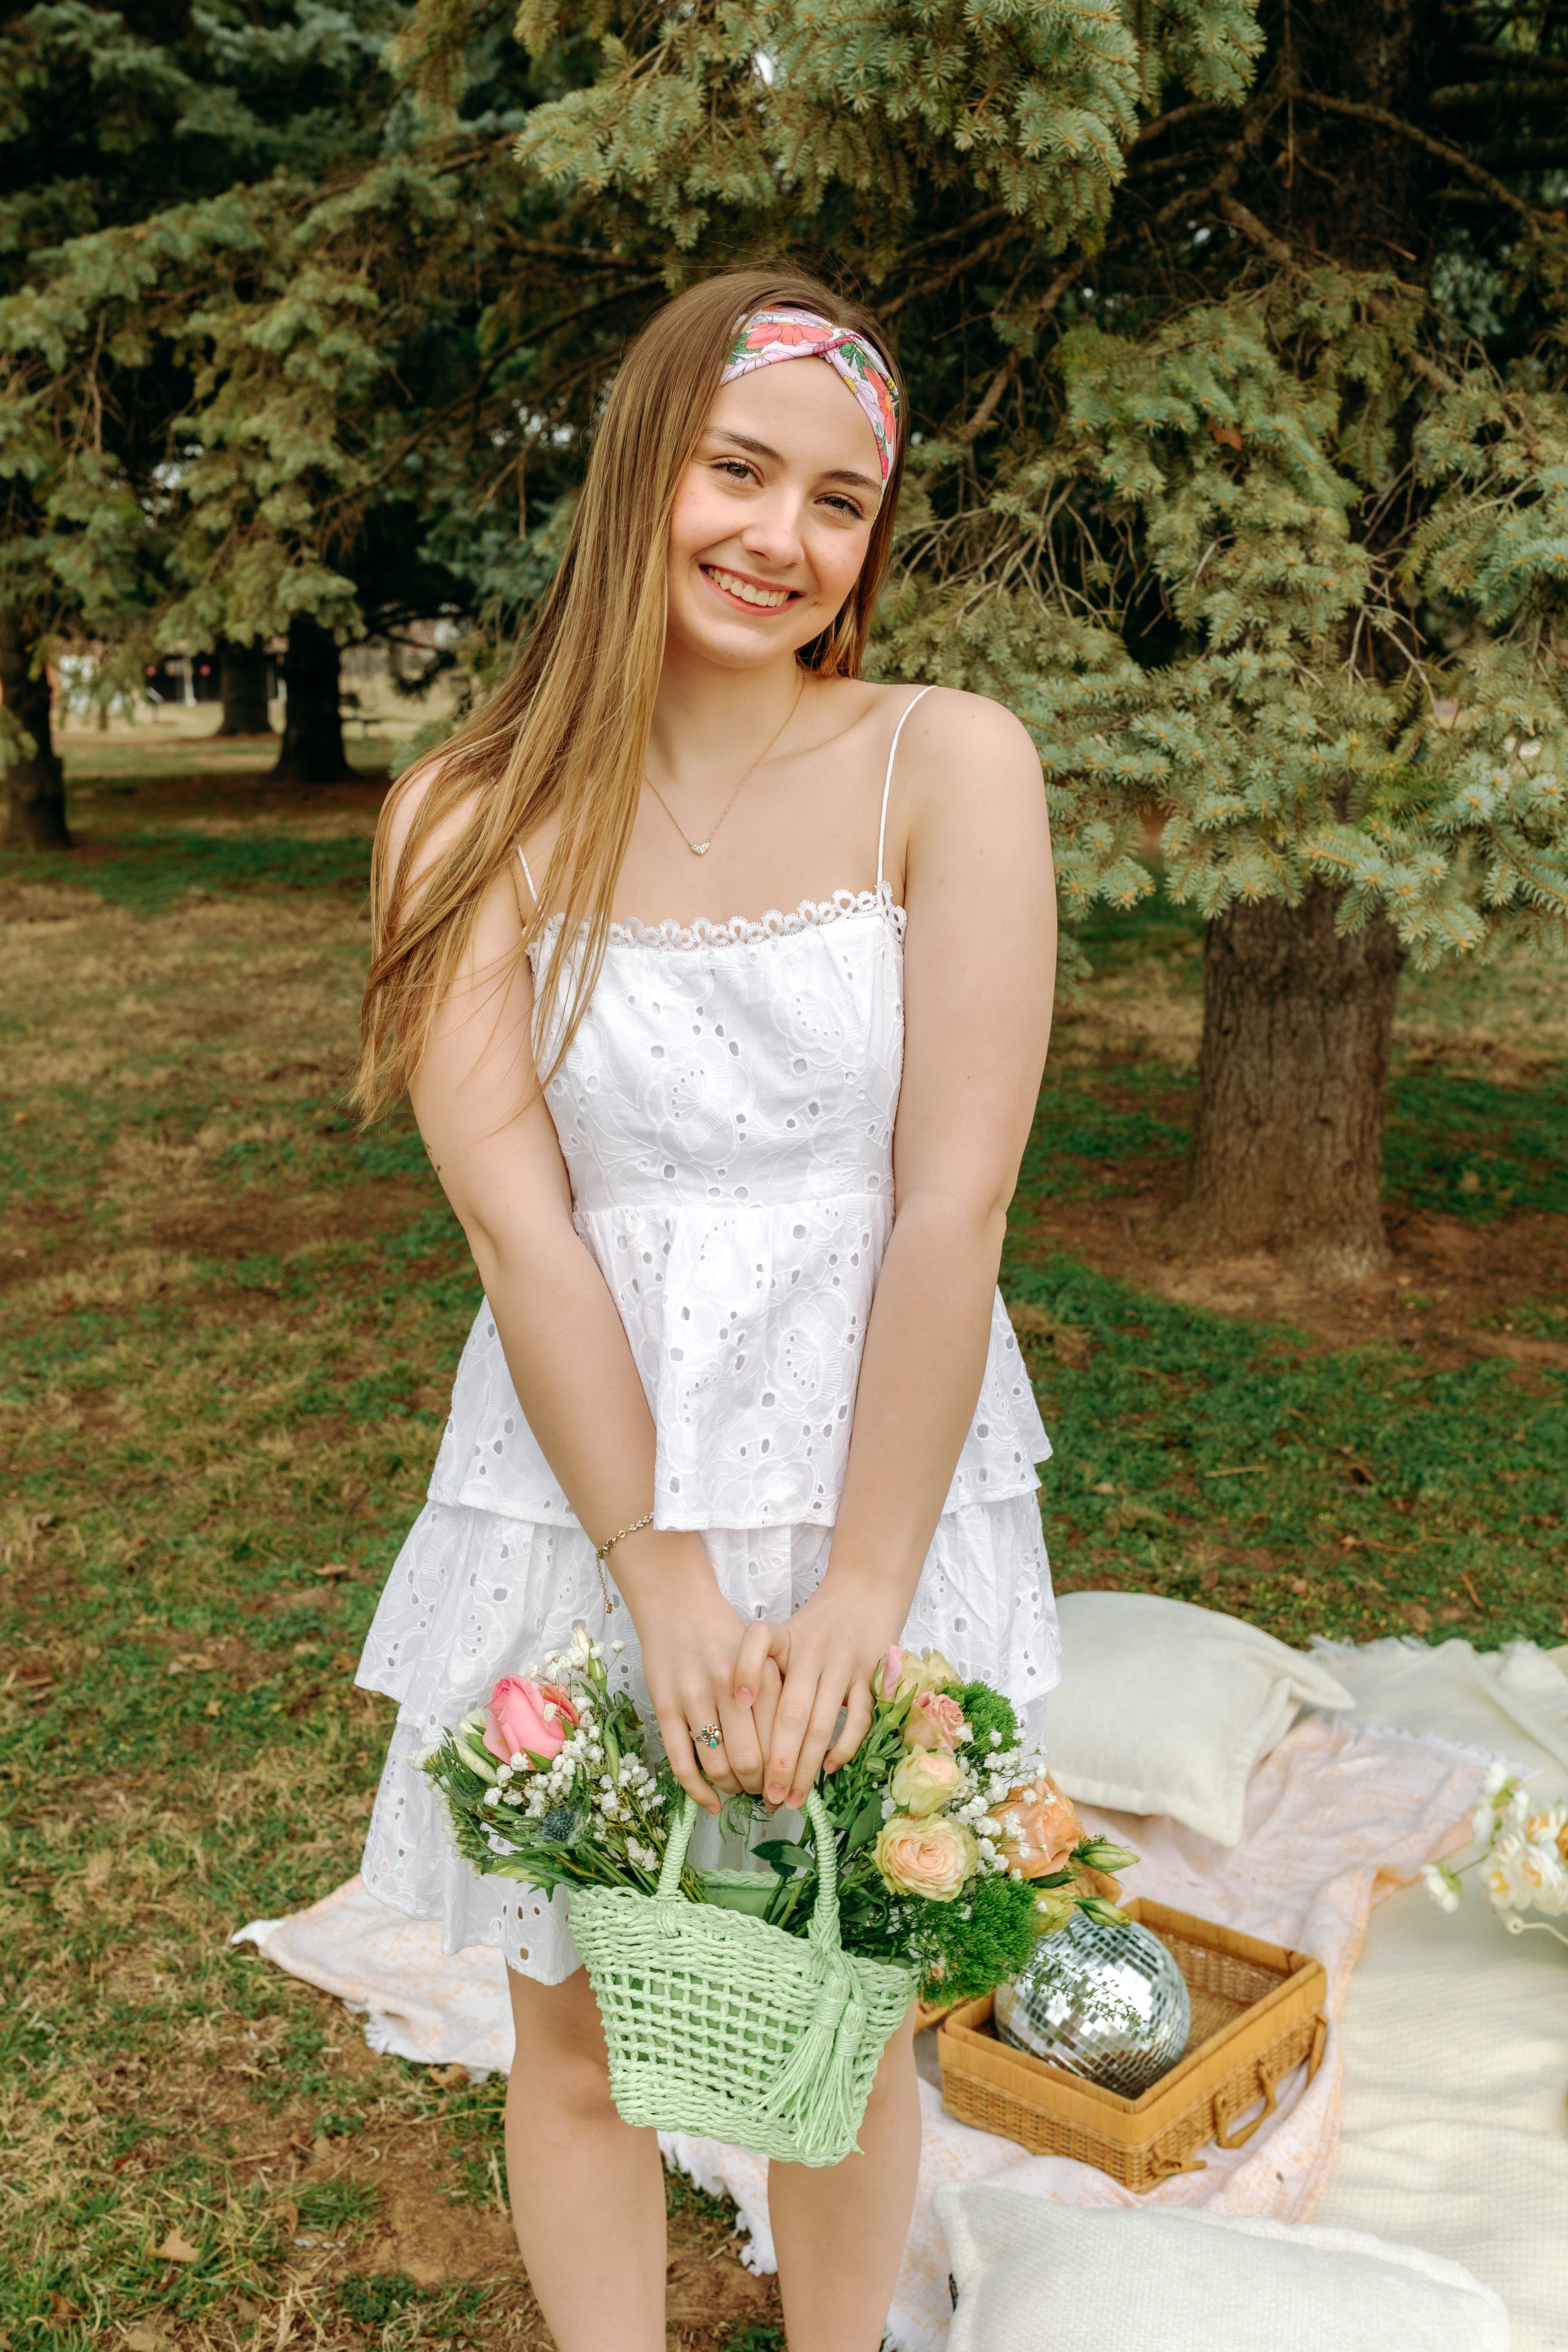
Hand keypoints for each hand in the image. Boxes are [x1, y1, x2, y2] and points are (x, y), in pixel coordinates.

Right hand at [620, 1532, 769, 1813]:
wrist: (677, 1605)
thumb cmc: (724, 1636)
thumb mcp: (762, 1657)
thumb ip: (777, 1697)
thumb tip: (793, 1753)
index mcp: (761, 1673)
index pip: (781, 1739)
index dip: (786, 1771)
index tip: (788, 1783)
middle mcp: (729, 1686)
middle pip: (750, 1759)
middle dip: (760, 1786)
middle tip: (765, 1792)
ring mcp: (694, 1697)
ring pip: (716, 1764)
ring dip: (730, 1788)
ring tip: (738, 1790)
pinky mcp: (665, 1706)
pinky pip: (682, 1762)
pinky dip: (698, 1790)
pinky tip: (710, 1803)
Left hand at [734, 1576, 904, 1809]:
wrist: (862, 1597)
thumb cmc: (809, 1627)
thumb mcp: (775, 1634)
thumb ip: (749, 1665)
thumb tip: (734, 1711)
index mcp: (782, 1640)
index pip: (758, 1663)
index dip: (745, 1691)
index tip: (735, 1731)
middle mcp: (812, 1652)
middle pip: (791, 1714)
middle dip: (778, 1761)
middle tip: (766, 1797)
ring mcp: (843, 1665)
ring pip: (823, 1724)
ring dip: (807, 1766)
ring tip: (792, 1798)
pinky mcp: (870, 1677)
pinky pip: (858, 1719)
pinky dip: (844, 1746)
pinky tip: (828, 1769)